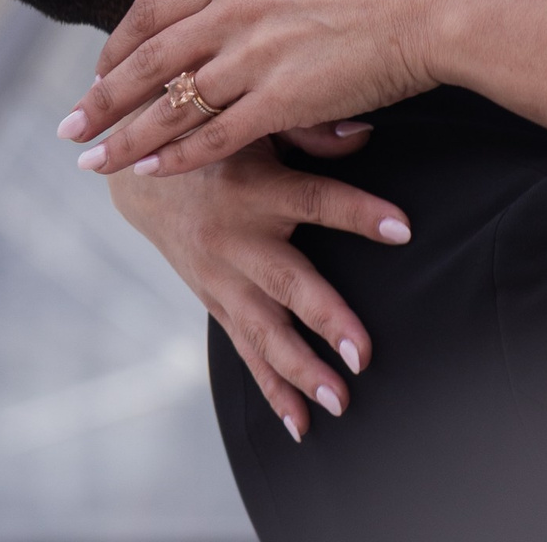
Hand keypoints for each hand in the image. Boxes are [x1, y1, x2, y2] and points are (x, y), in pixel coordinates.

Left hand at [64, 0, 455, 180]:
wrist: (428, 9)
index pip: (153, 11)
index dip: (117, 46)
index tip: (97, 74)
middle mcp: (239, 11)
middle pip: (148, 59)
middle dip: (102, 99)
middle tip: (70, 127)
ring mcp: (259, 56)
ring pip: (173, 104)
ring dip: (126, 138)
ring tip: (94, 164)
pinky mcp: (285, 99)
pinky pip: (217, 136)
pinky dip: (178, 157)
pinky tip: (153, 173)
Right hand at [105, 136, 409, 440]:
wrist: (143, 175)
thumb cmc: (217, 138)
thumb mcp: (258, 122)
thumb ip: (311, 129)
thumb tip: (366, 133)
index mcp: (257, 186)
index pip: (318, 198)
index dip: (360, 212)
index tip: (403, 228)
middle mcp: (237, 238)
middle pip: (288, 283)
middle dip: (327, 320)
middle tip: (362, 355)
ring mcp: (221, 277)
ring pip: (264, 331)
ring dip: (301, 371)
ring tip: (338, 402)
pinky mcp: (214, 301)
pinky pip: (245, 350)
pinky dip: (271, 389)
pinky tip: (299, 424)